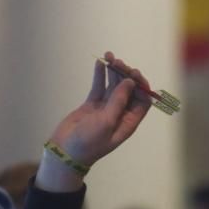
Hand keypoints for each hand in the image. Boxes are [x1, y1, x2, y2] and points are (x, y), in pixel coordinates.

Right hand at [51, 52, 152, 166]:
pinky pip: (99, 87)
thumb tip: (130, 82)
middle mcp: (120, 114)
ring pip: (114, 86)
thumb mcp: (107, 122)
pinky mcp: (92, 105)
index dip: (142, 86)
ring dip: (113, 71)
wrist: (66, 151)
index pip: (143, 100)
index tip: (133, 73)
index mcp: (129, 122)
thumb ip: (119, 101)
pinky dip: (100, 75)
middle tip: (118, 62)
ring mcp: (106, 109)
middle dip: (126, 75)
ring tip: (108, 56)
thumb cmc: (90, 142)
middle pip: (129, 90)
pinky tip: (99, 63)